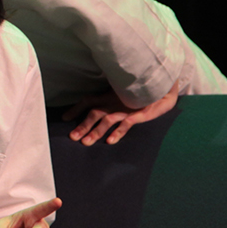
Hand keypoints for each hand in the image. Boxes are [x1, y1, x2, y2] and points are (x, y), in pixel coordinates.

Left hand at [62, 85, 179, 145]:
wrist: (163, 84)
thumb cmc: (139, 90)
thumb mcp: (121, 90)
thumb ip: (109, 95)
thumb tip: (96, 102)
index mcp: (109, 96)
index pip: (88, 101)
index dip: (76, 109)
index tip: (63, 118)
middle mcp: (114, 102)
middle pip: (94, 114)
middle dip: (82, 126)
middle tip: (72, 138)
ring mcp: (126, 108)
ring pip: (107, 121)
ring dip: (96, 132)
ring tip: (86, 143)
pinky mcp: (139, 113)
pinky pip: (127, 124)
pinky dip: (118, 132)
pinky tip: (110, 142)